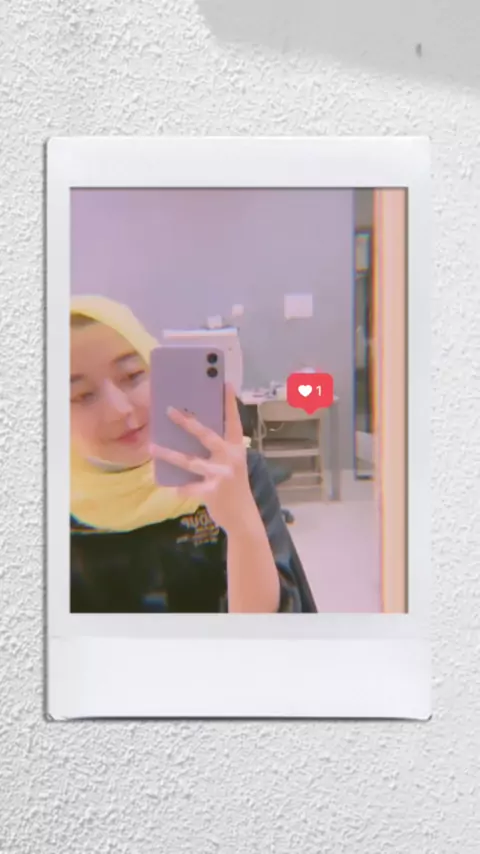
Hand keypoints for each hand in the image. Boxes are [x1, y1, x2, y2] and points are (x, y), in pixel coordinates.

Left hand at [150, 383, 256, 533]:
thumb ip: (218, 448)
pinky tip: (172, 488)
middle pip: (206, 435)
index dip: (229, 403)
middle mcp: (230, 457)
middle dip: (187, 423)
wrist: (242, 516)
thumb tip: (192, 430)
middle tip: (169, 410)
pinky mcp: (213, 491)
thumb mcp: (231, 463)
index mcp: (235, 447)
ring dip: (169, 454)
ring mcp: (221, 474)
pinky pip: (190, 487)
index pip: (233, 421)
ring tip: (152, 447)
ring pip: (190, 461)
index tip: (224, 383)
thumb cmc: (232, 485)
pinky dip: (180, 488)